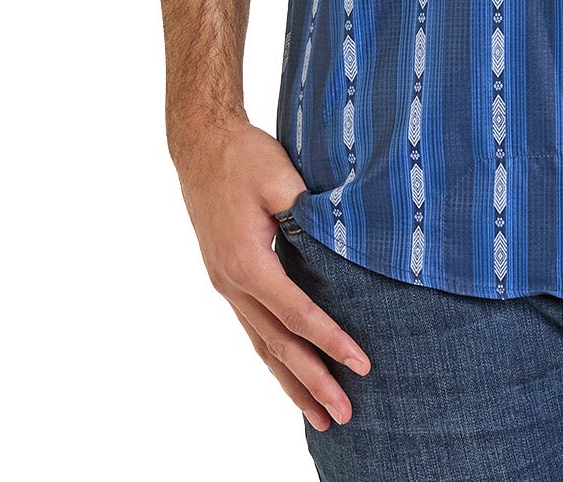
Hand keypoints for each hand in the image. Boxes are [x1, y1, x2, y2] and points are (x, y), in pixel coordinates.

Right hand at [171, 114, 371, 428]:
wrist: (201, 146)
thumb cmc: (243, 157)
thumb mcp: (280, 176)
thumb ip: (307, 212)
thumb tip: (341, 244)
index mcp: (246, 263)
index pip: (297, 314)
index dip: (331, 341)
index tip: (361, 363)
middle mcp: (233, 284)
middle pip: (278, 345)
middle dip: (312, 382)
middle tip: (344, 415)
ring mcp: (227, 286)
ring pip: (262, 346)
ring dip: (292, 383)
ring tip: (319, 417)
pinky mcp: (228, 279)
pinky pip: (254, 330)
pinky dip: (274, 358)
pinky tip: (288, 375)